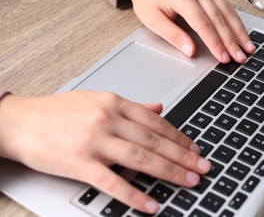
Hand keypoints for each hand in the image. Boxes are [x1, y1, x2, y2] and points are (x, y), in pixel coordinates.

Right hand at [0, 91, 209, 213]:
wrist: (20, 121)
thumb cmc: (58, 111)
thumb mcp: (97, 100)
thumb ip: (130, 106)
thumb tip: (158, 108)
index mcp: (114, 103)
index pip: (156, 122)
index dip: (179, 136)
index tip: (194, 148)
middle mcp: (108, 119)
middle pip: (154, 140)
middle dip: (183, 156)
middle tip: (202, 167)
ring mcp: (95, 141)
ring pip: (140, 158)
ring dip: (169, 171)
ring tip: (188, 181)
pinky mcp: (79, 162)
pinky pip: (113, 181)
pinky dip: (134, 195)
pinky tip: (150, 204)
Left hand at [125, 0, 255, 63]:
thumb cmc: (148, 0)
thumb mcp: (153, 21)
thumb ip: (173, 36)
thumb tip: (191, 51)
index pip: (203, 24)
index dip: (215, 43)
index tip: (223, 58)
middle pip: (219, 19)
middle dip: (231, 41)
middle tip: (241, 58)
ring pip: (227, 12)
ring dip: (239, 32)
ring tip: (249, 48)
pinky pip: (226, 6)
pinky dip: (236, 21)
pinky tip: (243, 33)